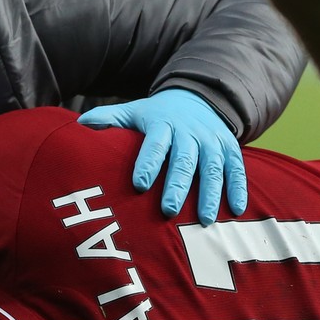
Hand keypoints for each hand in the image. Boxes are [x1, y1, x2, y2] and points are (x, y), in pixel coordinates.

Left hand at [78, 89, 245, 224]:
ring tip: (204, 220)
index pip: (154, 145)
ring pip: (213, 168)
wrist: (198, 99)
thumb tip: (80, 124)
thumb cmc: (157, 117)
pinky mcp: (231, 150)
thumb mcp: (133, 111)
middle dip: (177, 185)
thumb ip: (109, 119)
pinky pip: (237, 170)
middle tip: (168, 211)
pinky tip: (237, 210)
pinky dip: (239, 189)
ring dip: (210, 194)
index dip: (148, 163)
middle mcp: (189, 133)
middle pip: (184, 160)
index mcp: (162, 125)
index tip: (139, 184)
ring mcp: (212, 142)